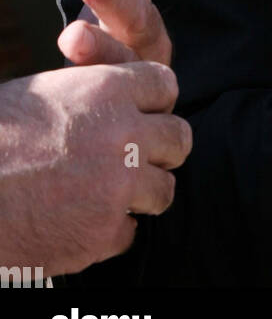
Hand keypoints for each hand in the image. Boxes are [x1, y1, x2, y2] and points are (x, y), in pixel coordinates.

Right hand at [0, 60, 190, 274]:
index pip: (165, 85)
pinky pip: (130, 232)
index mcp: (107, 89)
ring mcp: (118, 186)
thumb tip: (118, 102)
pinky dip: (110, 230)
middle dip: (161, 148)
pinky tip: (80, 221)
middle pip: (180, 139)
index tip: (143, 113)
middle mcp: (124, 134)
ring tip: (107, 193)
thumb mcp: (44, 93)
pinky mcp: (103, 233)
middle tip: (136, 158)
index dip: (155, 101)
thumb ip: (92, 94)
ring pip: (164, 189)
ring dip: (141, 192)